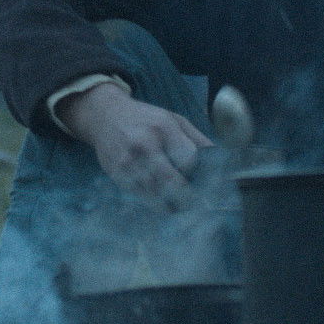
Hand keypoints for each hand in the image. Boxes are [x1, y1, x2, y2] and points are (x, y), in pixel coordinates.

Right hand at [59, 81, 212, 209]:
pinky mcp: (117, 174)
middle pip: (172, 182)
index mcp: (163, 128)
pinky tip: (161, 202)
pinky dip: (153, 202)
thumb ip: (196, 139)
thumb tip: (218, 160)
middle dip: (186, 198)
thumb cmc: (145, 118)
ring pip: (155, 194)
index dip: (195, 174)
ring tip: (179, 207)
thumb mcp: (174, 119)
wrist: (104, 116)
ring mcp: (128, 162)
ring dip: (170, 205)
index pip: (188, 160)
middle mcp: (144, 145)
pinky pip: (140, 196)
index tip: (200, 182)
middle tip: (195, 205)